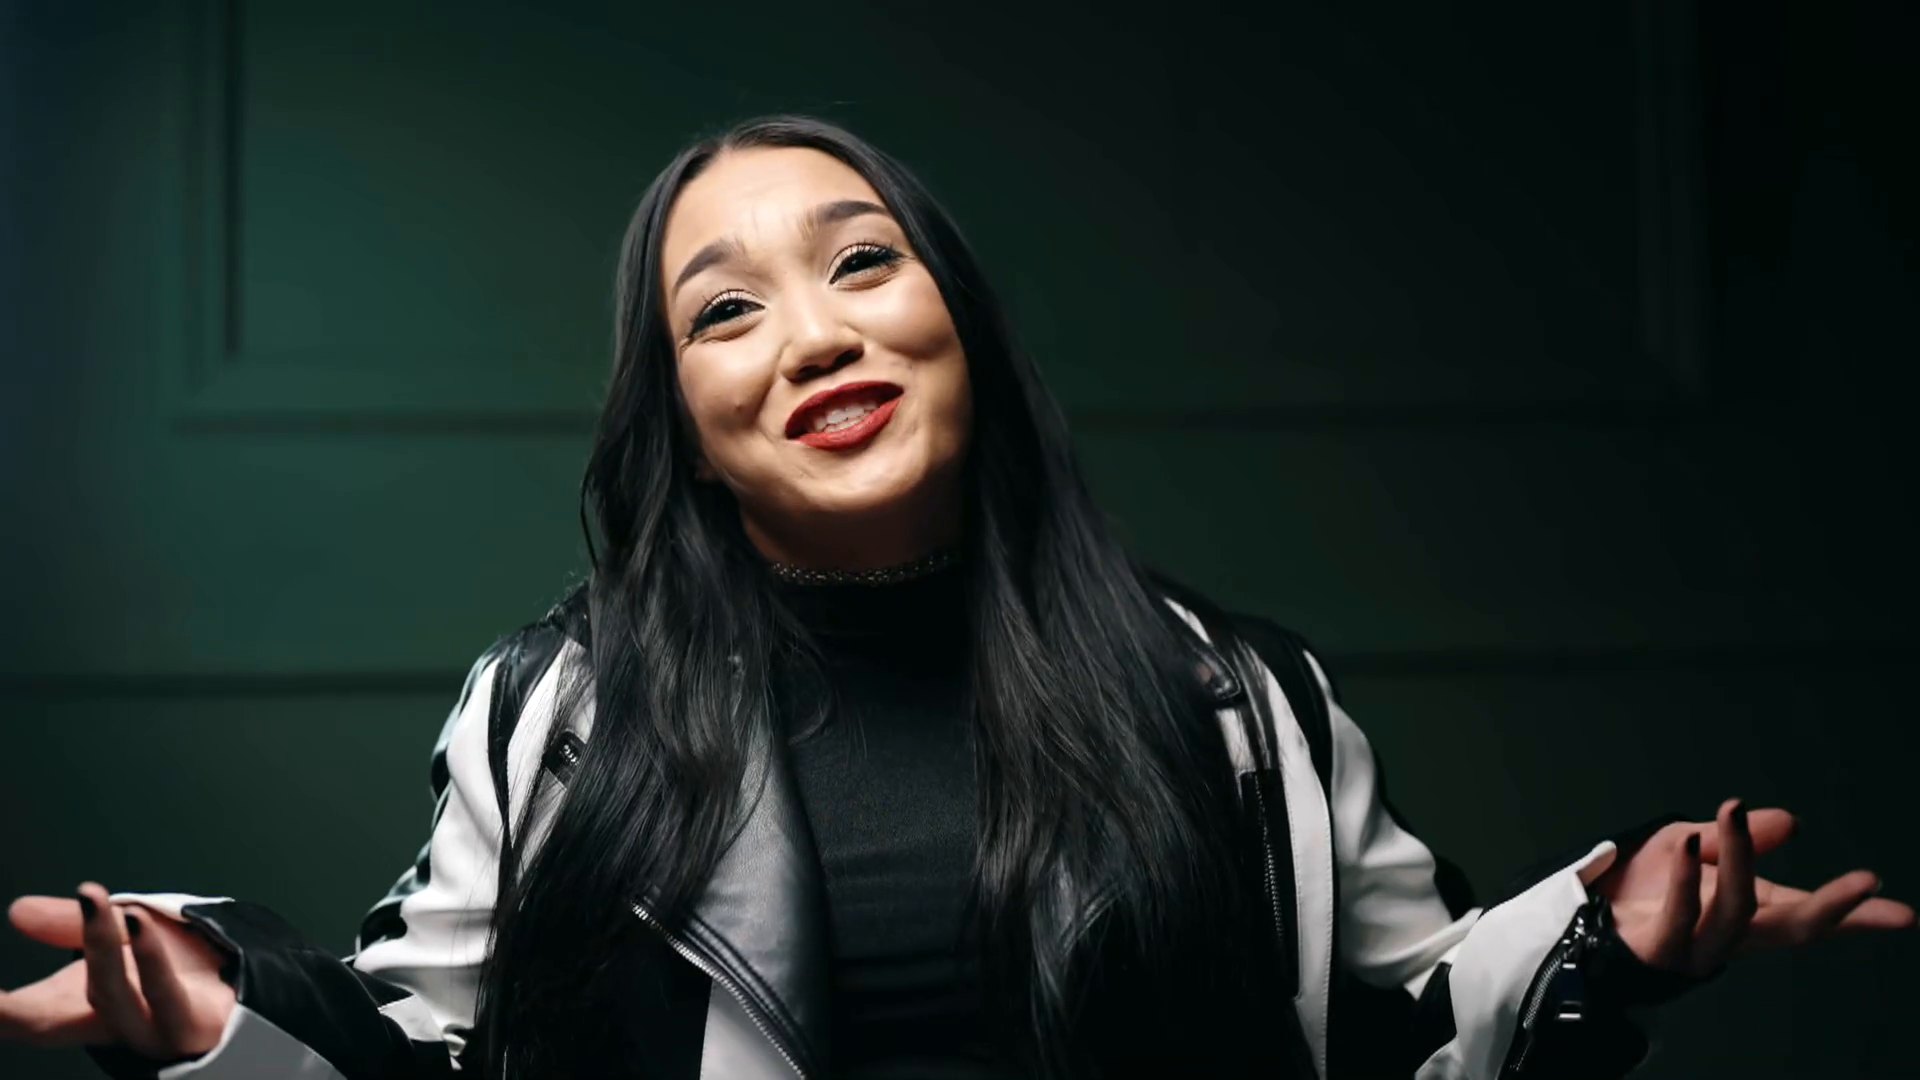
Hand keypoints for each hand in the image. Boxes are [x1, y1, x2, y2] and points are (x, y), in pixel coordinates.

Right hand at [0, 882, 235, 1059]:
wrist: (251, 984)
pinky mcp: (190, 1029)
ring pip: (112, 996)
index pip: (22, 1015)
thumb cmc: (179, 964)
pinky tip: (139, 923)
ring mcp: (147, 1033)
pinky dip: (151, 959)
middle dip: (10, 1008)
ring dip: (100, 948)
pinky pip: (167, 997)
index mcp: (79, 1009)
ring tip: (93, 902)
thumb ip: (73, 925)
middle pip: (46, 1021)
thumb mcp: (121, 935)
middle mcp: (106, 1024)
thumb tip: (17, 911)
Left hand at [1595, 799, 1915, 975]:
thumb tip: (1789, 822)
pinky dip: (1687, 878)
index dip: (1855, 916)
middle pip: (1792, 928)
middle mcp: (1732, 936)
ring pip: (1735, 913)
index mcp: (1749, 913)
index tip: (1902, 913)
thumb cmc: (1642, 883)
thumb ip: (1736, 838)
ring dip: (1740, 860)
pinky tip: (1692, 845)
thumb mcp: (1692, 845)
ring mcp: (1697, 947)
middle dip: (1831, 908)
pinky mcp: (1659, 949)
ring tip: (1731, 814)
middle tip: (1866, 883)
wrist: (1582, 911)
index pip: (1808, 916)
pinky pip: (1679, 915)